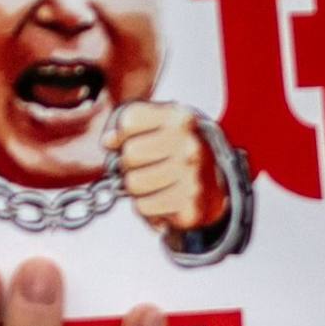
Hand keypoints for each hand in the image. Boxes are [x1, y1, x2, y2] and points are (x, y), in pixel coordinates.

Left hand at [107, 103, 228, 238]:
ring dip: (137, 188)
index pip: (128, 122)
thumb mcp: (159, 124)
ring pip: (133, 184)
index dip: (122, 134)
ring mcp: (192, 177)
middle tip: (146, 166)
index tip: (133, 139)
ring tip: (154, 183)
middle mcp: (190, 146)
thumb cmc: (178, 150)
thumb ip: (130, 125)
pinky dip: (147, 207)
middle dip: (129, 164)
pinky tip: (162, 199)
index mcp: (181, 119)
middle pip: (129, 155)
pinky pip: (144, 207)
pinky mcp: (190, 206)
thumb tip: (108, 142)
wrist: (215, 182)